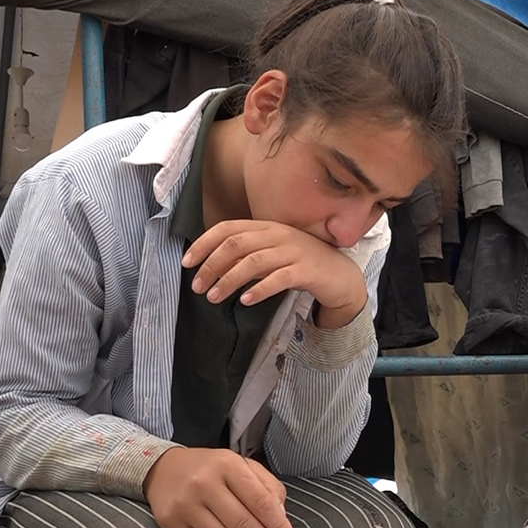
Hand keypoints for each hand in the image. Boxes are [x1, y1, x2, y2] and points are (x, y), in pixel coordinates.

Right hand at [143, 446, 294, 527]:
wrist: (164, 469)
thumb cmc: (211, 470)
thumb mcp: (243, 466)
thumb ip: (268, 488)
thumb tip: (280, 518)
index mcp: (227, 464)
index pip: (260, 501)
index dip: (278, 526)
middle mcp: (204, 482)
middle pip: (244, 524)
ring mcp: (184, 504)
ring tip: (231, 525)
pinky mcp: (169, 522)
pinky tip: (209, 527)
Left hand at [184, 220, 366, 327]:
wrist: (340, 277)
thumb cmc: (302, 266)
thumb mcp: (272, 256)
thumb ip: (247, 256)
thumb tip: (214, 265)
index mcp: (267, 228)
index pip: (228, 229)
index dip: (204, 244)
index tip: (187, 262)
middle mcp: (279, 235)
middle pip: (236, 244)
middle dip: (212, 265)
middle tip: (198, 286)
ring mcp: (294, 251)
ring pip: (253, 261)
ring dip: (229, 280)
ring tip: (214, 297)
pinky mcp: (307, 270)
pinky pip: (278, 278)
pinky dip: (259, 289)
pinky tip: (245, 300)